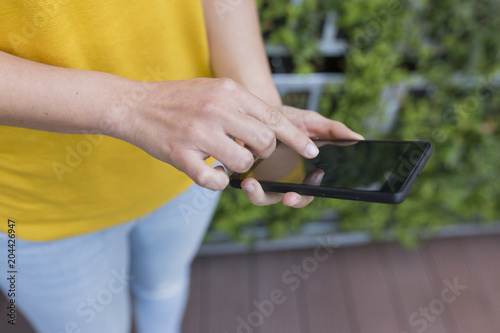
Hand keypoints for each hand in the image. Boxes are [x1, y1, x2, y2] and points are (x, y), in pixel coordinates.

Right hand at [103, 78, 319, 190]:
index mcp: (229, 91)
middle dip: (265, 154)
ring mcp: (198, 132)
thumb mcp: (214, 90)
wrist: (134, 104)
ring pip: (243, 162)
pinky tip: (210, 172)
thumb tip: (273, 131)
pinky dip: (217, 182)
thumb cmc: (178, 100)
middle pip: (264, 142)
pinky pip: (214, 180)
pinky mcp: (180, 154)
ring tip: (224, 159)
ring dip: (240, 168)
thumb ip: (242, 107)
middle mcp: (217, 109)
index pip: (274, 117)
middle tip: (252, 153)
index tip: (311, 151)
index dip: (297, 139)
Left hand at [240, 105, 363, 207]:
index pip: (308, 192)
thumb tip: (358, 138)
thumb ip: (333, 131)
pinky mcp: (244, 172)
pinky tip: (234, 173)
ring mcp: (262, 178)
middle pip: (285, 199)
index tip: (303, 189)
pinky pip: (243, 183)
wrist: (259, 109)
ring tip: (250, 184)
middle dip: (285, 200)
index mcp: (302, 173)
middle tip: (285, 197)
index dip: (305, 195)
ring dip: (257, 195)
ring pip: (262, 196)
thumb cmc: (288, 119)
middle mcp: (282, 180)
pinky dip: (239, 181)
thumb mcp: (311, 122)